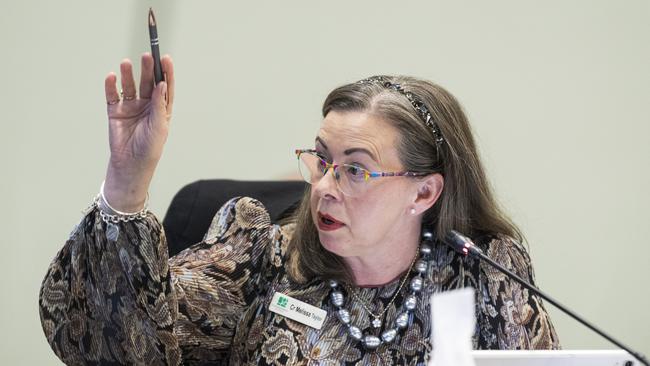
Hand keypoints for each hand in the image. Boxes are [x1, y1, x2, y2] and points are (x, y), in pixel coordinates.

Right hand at [103, 54, 174, 211]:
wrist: (131, 164)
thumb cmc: (150, 148)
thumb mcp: (159, 126)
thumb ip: (159, 105)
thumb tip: (162, 84)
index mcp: (161, 108)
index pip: (165, 87)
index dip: (166, 72)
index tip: (165, 58)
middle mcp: (147, 105)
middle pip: (148, 83)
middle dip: (148, 69)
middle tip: (147, 56)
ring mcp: (131, 107)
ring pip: (130, 86)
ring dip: (128, 75)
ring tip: (126, 63)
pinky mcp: (115, 111)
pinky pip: (113, 96)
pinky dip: (111, 86)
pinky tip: (112, 77)